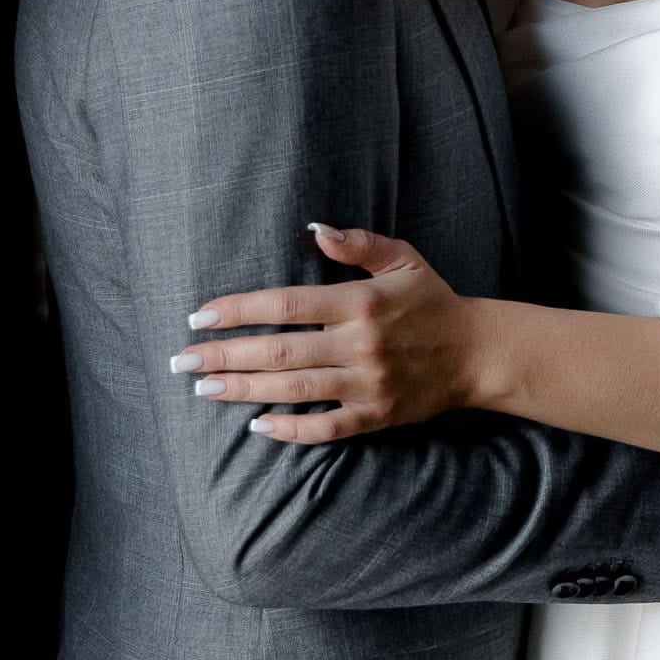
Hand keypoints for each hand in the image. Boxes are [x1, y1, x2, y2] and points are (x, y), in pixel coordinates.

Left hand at [170, 225, 474, 443]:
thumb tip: (313, 230)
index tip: (199, 315)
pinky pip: (326, 428)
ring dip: (243, 389)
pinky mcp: (376, 415)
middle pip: (279, 350)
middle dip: (224, 355)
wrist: (478, 352)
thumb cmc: (432, 302)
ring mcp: (367, 383)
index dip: (239, 310)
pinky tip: (257, 425)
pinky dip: (290, 429)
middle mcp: (360, 344)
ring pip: (293, 390)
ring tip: (204, 388)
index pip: (286, 304)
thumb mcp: (402, 258)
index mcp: (361, 302)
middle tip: (182, 361)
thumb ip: (358, 244)